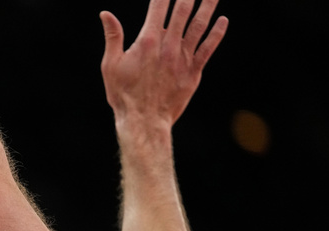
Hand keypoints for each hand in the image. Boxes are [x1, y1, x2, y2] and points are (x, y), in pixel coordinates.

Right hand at [100, 0, 227, 126]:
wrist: (144, 121)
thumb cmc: (123, 95)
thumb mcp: (110, 65)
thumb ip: (113, 37)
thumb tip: (105, 13)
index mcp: (147, 41)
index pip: (159, 6)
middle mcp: (168, 45)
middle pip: (183, 9)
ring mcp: (183, 58)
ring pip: (199, 24)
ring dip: (208, 5)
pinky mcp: (193, 72)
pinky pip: (208, 48)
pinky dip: (217, 33)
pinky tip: (223, 20)